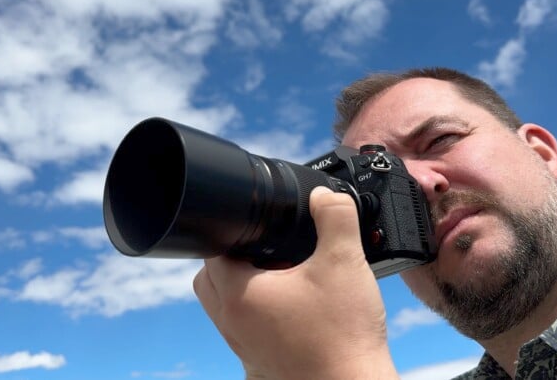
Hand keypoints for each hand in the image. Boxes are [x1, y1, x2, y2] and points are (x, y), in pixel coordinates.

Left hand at [193, 186, 397, 379]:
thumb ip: (336, 216)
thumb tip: (325, 194)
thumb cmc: (344, 335)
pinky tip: (295, 308)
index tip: (259, 224)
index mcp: (239, 295)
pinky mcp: (259, 363)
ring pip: (225, 305)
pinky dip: (259, 312)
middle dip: (234, 257)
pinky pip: (244, 329)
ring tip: (284, 276)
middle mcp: (232, 323)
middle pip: (211, 278)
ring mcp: (243, 347)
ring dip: (245, 286)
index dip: (232, 229)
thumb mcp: (345, 262)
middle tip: (270, 248)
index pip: (211, 250)